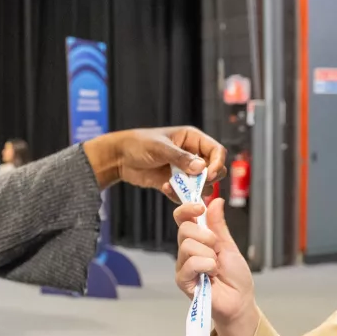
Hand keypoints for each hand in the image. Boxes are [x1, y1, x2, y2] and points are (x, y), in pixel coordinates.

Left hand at [83, 127, 225, 194]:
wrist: (119, 158)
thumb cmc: (139, 144)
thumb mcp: (160, 147)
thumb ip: (181, 157)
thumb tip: (201, 167)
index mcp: (193, 139)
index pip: (217, 151)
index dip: (217, 163)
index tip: (208, 175)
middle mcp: (192, 155)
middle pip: (214, 170)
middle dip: (207, 179)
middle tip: (195, 184)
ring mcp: (184, 171)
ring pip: (202, 185)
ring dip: (191, 190)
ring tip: (173, 185)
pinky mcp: (175, 183)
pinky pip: (186, 194)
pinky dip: (179, 196)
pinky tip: (164, 188)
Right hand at [174, 198, 258, 335]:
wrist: (239, 301)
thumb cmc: (235, 276)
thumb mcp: (229, 245)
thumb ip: (219, 225)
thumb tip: (216, 200)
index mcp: (197, 239)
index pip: (182, 217)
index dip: (187, 208)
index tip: (199, 207)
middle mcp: (187, 250)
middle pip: (184, 228)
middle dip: (206, 236)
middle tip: (216, 249)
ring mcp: (183, 265)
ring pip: (187, 245)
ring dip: (208, 255)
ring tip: (216, 267)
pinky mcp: (182, 280)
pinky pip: (190, 263)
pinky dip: (206, 266)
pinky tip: (212, 275)